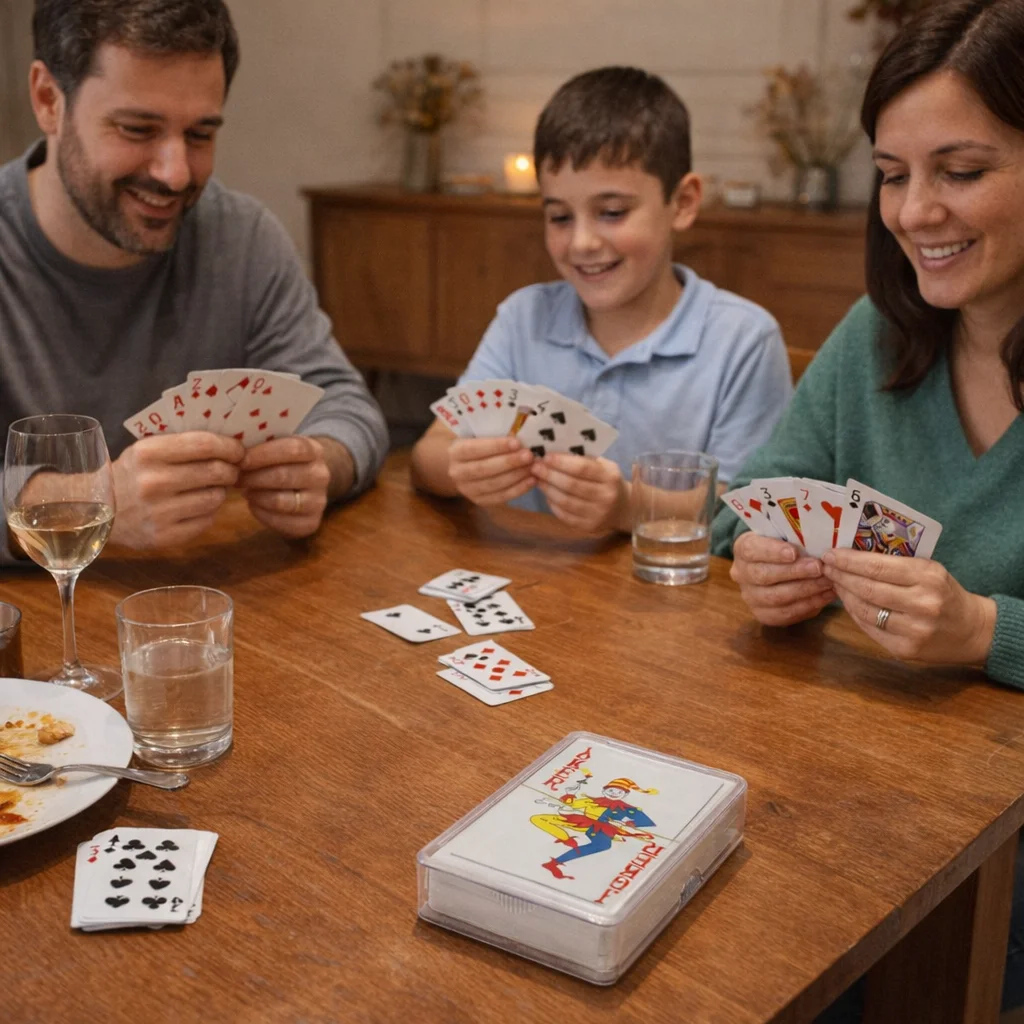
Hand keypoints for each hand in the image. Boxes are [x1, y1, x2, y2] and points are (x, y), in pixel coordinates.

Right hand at [111, 433, 243, 548]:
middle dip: (232, 470)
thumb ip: (183, 444)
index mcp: (149, 453)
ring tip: (212, 488)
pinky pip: (207, 520)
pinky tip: (199, 506)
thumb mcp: (148, 450)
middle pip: (215, 471)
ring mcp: (159, 512)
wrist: (100, 510)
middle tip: (232, 470)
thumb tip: (231, 443)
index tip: (239, 450)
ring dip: (221, 492)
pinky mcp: (165, 536)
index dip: (230, 447)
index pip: (204, 445)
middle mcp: (153, 483)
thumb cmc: (134, 474)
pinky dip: (210, 512)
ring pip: (215, 497)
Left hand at [237, 436, 331, 537]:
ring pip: (281, 501)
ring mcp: (319, 501)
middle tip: (236, 477)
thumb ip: (262, 444)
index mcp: (315, 450)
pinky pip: (281, 521)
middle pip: (284, 476)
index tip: (241, 459)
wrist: (305, 484)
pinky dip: (261, 513)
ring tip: (245, 490)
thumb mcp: (278, 446)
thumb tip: (235, 446)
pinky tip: (254, 504)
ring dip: (256, 496)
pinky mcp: (311, 522)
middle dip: (254, 477)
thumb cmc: (281, 461)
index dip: (264, 454)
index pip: (293, 449)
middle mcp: (321, 475)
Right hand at [448, 437, 535, 505]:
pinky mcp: (479, 501)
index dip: (496, 446)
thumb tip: (519, 432)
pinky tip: (531, 481)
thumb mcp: (480, 435)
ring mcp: (467, 490)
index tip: (517, 442)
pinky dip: (518, 490)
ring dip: (516, 476)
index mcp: (456, 452)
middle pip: (484, 469)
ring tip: (533, 467)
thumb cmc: (479, 444)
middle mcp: (457, 472)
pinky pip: (500, 497)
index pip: (475, 449)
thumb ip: (495, 435)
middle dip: (509, 462)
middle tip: (529, 456)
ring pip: (493, 484)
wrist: (467, 465)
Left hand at [531, 454, 627, 532]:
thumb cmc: (608, 481)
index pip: (583, 468)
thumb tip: (554, 451)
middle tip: (535, 467)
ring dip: (548, 489)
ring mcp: (598, 514)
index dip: (562, 462)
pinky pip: (565, 515)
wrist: (624, 508)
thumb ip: (583, 459)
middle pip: (571, 485)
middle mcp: (606, 497)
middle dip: (550, 475)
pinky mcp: (589, 527)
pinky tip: (547, 495)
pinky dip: (553, 504)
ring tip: (538, 480)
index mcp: (610, 477)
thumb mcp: (603, 466)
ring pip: (566, 501)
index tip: (546, 457)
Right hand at [730, 531, 834, 625]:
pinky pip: (784, 613)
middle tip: (819, 567)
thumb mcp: (786, 535)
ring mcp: (750, 596)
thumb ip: (795, 538)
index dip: (772, 552)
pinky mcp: (763, 614)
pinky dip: (808, 605)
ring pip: (775, 597)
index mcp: (743, 548)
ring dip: (805, 590)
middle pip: (763, 575)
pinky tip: (825, 596)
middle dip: (794, 572)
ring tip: (827, 582)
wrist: (779, 566)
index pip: (751, 550)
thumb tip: (818, 542)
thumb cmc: (786, 546)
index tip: (794, 552)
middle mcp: (741, 573)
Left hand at [821, 549, 996, 665]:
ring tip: (835, 583)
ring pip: (864, 610)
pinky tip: (849, 602)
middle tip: (826, 567)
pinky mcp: (904, 650)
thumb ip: (896, 564)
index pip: (877, 566)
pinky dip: (855, 613)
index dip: (849, 561)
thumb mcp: (930, 570)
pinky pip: (869, 628)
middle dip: (841, 576)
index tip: (831, 554)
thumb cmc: (945, 594)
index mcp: (928, 577)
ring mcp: (913, 630)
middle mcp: (922, 604)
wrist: (973, 631)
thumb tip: (853, 556)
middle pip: (867, 588)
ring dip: (844, 595)